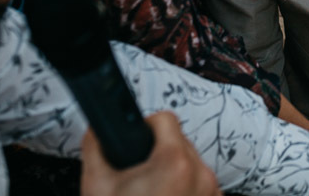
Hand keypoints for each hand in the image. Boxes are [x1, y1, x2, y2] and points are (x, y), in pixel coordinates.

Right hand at [81, 112, 219, 195]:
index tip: (136, 143)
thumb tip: (99, 129)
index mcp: (174, 163)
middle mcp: (200, 175)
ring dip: (173, 173)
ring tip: (151, 195)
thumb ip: (96, 147)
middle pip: (179, 142)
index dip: (145, 128)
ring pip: (192, 164)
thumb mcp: (98, 186)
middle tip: (138, 178)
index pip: (164, 119)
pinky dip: (185, 190)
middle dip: (158, 154)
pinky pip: (201, 186)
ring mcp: (211, 194)